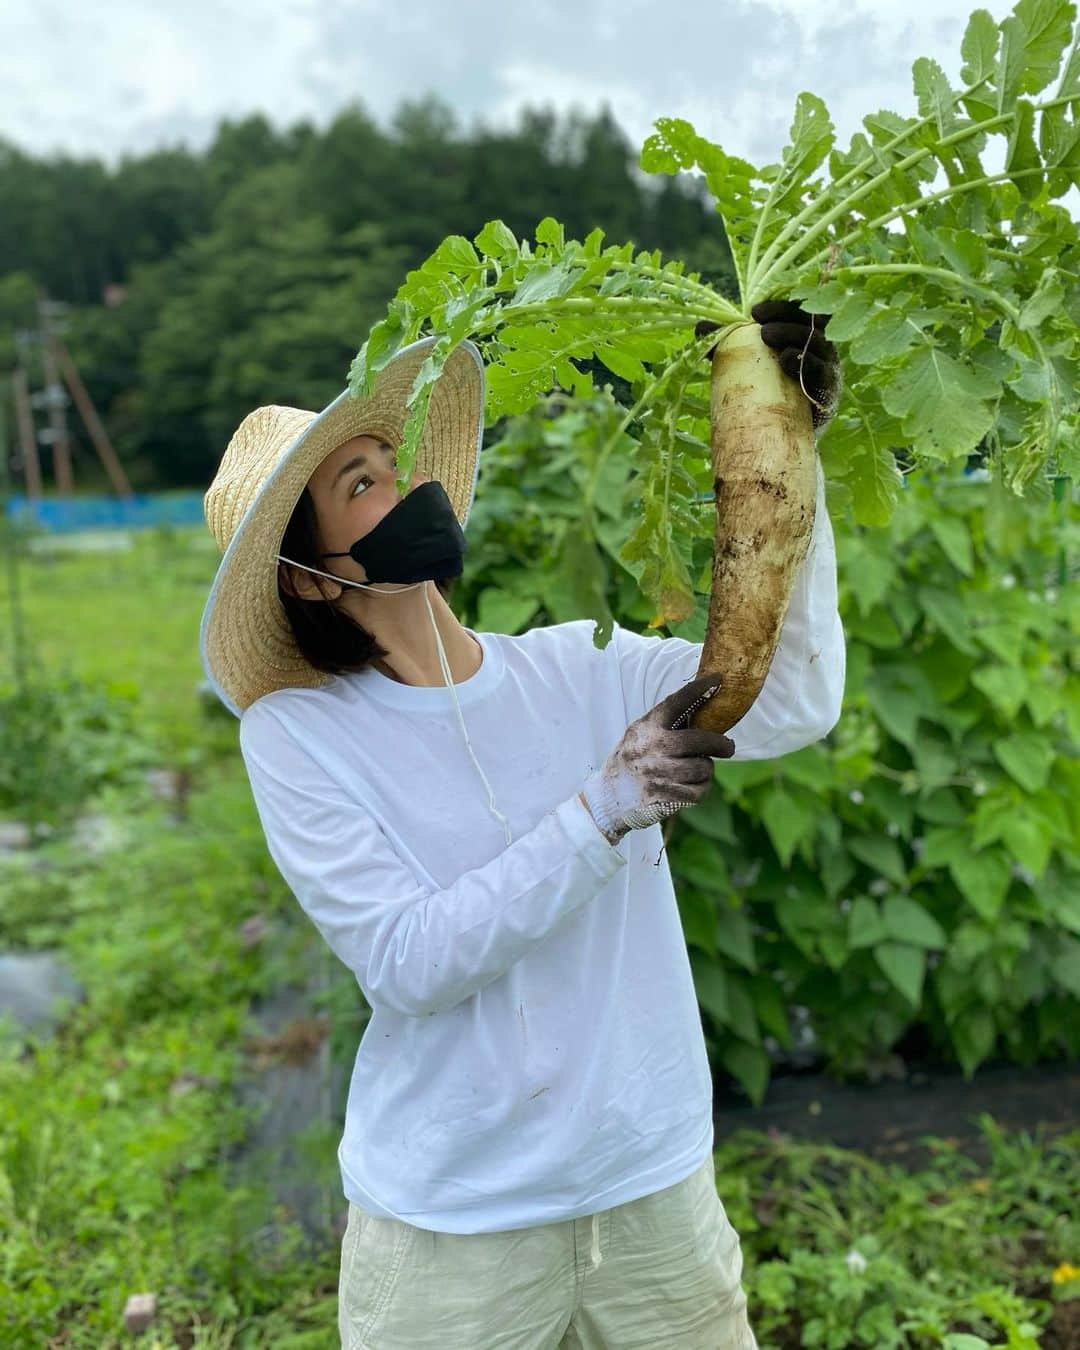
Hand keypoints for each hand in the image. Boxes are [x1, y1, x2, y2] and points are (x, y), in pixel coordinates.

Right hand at [580, 673, 735, 844]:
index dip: (698, 690)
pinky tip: (691, 785)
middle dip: (721, 744)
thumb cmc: (634, 760)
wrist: (608, 797)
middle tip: (728, 747)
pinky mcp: (664, 797)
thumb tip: (706, 704)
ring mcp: (657, 774)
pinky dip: (701, 788)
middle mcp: (651, 748)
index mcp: (647, 727)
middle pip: (699, 741)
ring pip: (702, 768)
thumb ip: (666, 724)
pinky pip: (699, 791)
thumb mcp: (641, 734)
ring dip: (706, 769)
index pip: (676, 703)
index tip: (717, 680)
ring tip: (697, 769)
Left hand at [695, 299, 842, 431]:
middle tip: (759, 326)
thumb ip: (731, 343)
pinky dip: (803, 364)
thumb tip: (700, 327)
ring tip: (766, 336)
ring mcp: (827, 369)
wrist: (787, 432)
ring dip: (792, 336)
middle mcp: (820, 347)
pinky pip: (820, 373)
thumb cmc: (770, 388)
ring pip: (816, 344)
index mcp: (805, 333)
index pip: (799, 310)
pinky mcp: (827, 393)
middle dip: (785, 317)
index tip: (754, 312)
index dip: (780, 305)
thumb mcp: (751, 362)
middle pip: (810, 322)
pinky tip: (785, 359)